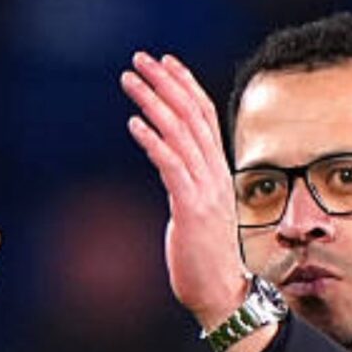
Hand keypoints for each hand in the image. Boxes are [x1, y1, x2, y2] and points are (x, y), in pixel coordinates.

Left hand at [121, 52, 246, 329]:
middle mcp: (215, 174)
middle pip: (192, 114)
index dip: (185, 85)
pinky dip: (153, 141)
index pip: (205, 116)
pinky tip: (134, 124)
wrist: (221, 292)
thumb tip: (173, 168)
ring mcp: (206, 189)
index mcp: (218, 171)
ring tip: (129, 81)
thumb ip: (190, 185)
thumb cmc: (207, 257)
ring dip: (153, 102)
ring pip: (180, 133)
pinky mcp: (191, 208)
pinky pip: (171, 165)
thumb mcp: (200, 210)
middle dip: (165, 82)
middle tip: (140, 59)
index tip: (166, 62)